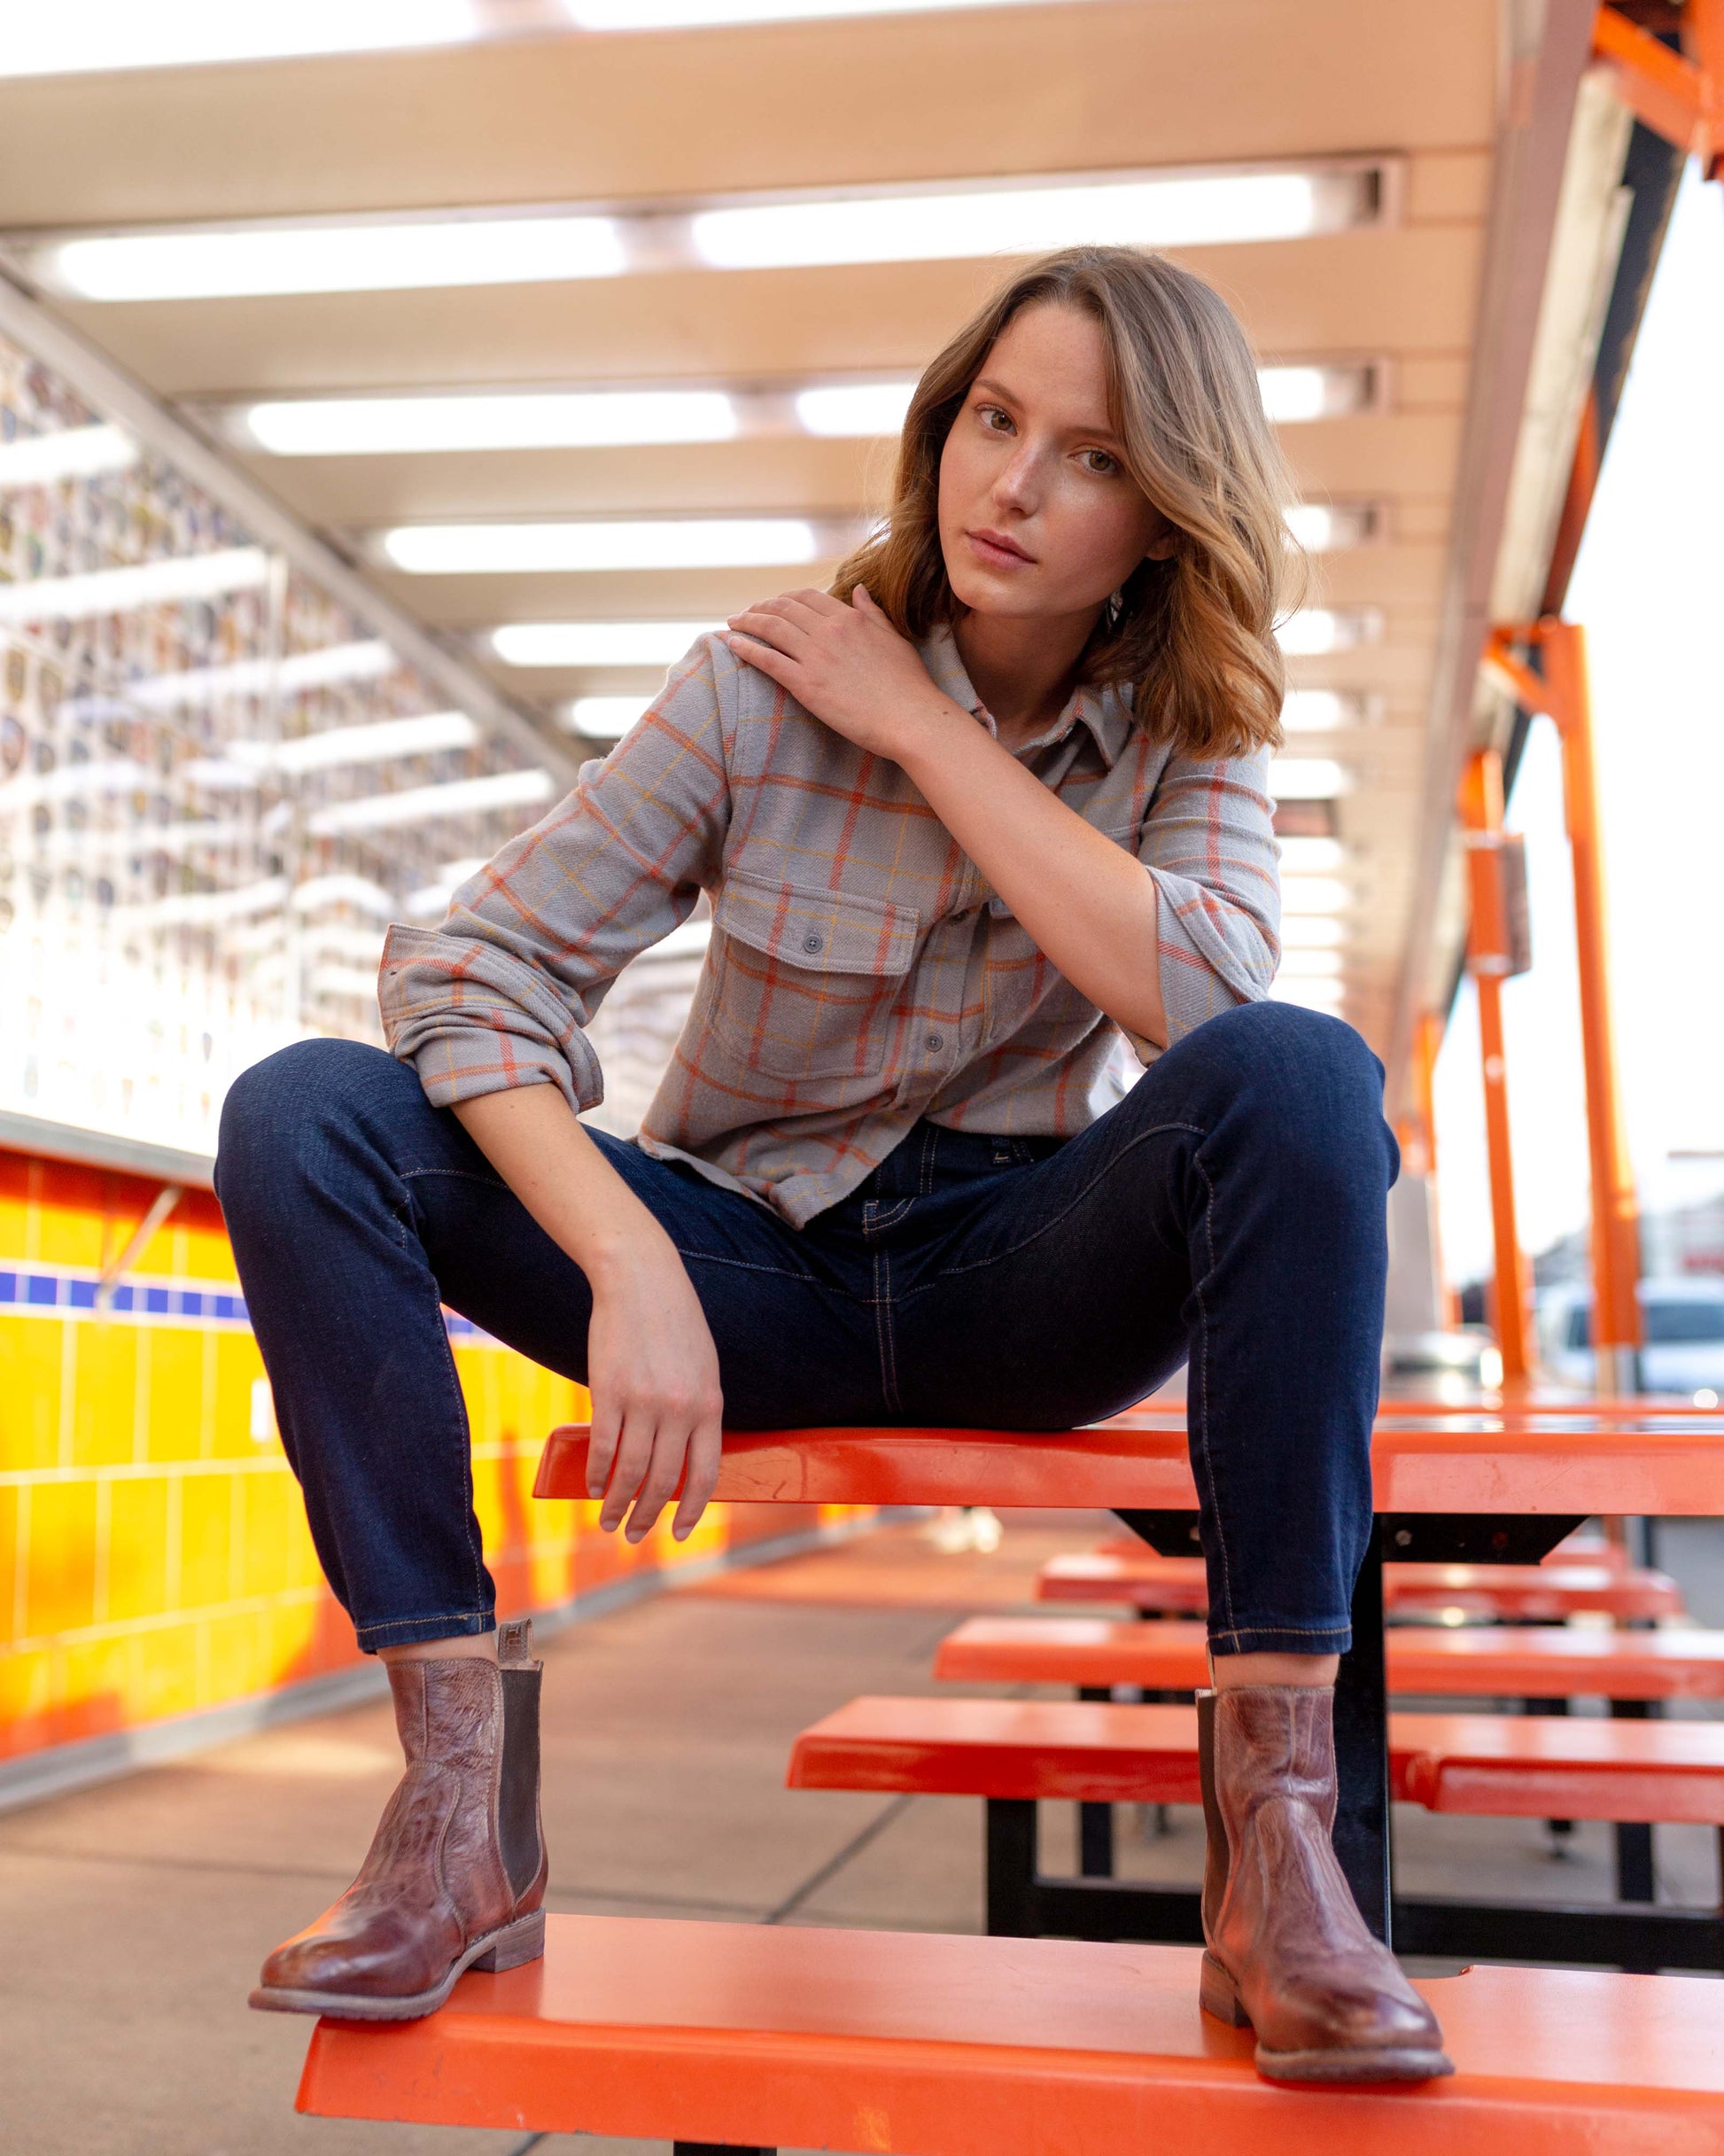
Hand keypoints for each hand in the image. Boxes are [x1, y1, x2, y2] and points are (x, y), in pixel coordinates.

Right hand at [583, 1240, 723, 1544]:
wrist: (641, 1280)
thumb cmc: (674, 1323)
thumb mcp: (703, 1367)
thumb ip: (699, 1410)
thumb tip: (688, 1454)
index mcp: (709, 1404)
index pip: (705, 1473)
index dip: (691, 1508)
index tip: (679, 1531)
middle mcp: (679, 1409)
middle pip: (664, 1480)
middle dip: (648, 1515)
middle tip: (633, 1534)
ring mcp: (643, 1401)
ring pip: (630, 1471)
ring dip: (616, 1503)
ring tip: (608, 1519)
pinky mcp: (608, 1392)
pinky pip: (603, 1445)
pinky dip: (596, 1473)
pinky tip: (592, 1486)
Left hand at [721, 585, 960, 759]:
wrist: (911, 718)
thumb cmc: (908, 685)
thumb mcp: (893, 639)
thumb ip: (872, 613)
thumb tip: (858, 589)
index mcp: (850, 619)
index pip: (808, 597)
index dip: (786, 598)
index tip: (774, 604)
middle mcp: (830, 631)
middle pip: (784, 608)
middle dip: (761, 607)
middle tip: (747, 613)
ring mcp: (816, 657)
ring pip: (771, 628)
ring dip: (747, 622)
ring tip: (733, 624)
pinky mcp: (806, 684)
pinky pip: (768, 659)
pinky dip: (746, 648)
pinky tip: (731, 643)